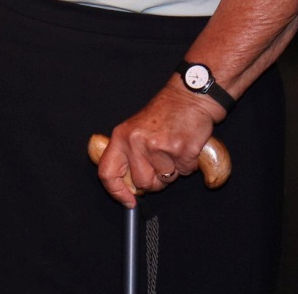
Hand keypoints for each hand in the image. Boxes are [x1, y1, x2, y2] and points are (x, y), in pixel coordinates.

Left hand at [97, 81, 220, 208]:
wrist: (190, 95)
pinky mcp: (181, 150)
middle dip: (155, 180)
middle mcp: (137, 142)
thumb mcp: (136, 128)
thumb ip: (128, 154)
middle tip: (162, 159)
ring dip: (173, 170)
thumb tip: (130, 188)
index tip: (129, 201)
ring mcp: (159, 146)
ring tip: (174, 147)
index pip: (107, 173)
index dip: (116, 192)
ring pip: (166, 180)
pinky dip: (188, 164)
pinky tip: (186, 145)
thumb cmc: (165, 113)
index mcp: (121, 136)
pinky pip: (185, 172)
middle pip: (142, 183)